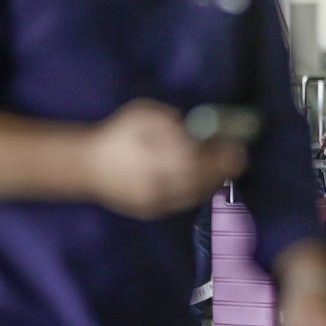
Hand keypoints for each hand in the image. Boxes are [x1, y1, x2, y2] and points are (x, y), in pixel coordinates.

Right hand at [85, 100, 244, 219]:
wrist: (87, 166)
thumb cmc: (117, 135)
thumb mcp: (142, 115)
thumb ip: (169, 120)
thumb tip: (193, 130)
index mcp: (157, 156)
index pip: (199, 158)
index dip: (219, 154)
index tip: (235, 146)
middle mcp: (158, 181)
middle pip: (201, 178)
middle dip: (222, 168)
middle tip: (239, 158)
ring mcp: (155, 199)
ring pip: (194, 193)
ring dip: (213, 181)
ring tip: (225, 168)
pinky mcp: (151, 210)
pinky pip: (182, 202)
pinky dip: (197, 191)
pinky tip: (205, 180)